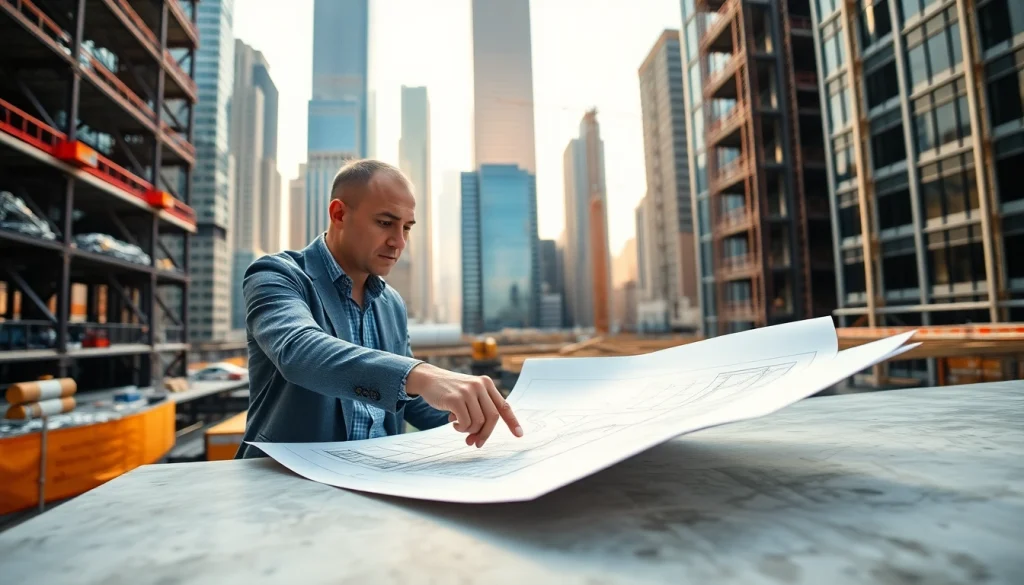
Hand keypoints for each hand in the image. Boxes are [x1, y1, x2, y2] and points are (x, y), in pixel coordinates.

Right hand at [406, 363, 522, 447]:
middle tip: (475, 443)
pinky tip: (452, 422)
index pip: (504, 405)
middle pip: (492, 418)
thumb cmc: (450, 391)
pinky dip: (460, 428)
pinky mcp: (456, 399)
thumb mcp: (469, 393)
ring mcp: (468, 391)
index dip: (512, 421)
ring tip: (458, 426)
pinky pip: (465, 423)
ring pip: (478, 422)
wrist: (428, 379)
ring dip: (469, 430)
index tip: (519, 435)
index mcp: (487, 384)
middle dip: (485, 434)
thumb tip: (481, 436)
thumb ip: (479, 409)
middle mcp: (480, 385)